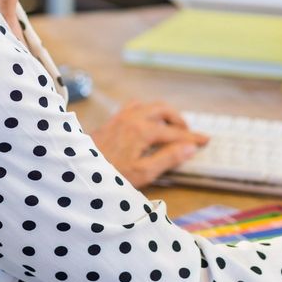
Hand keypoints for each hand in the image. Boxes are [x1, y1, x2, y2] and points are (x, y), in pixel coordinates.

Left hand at [90, 100, 207, 188]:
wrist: (75, 173)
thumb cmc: (109, 176)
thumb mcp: (143, 173)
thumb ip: (168, 158)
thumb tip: (190, 148)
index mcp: (142, 130)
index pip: (175, 132)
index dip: (192, 137)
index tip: (205, 140)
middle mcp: (132, 118)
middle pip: (164, 110)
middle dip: (179, 120)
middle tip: (188, 134)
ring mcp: (120, 117)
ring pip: (149, 105)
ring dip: (163, 113)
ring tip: (170, 128)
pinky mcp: (111, 120)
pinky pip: (134, 106)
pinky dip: (146, 111)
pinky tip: (146, 123)